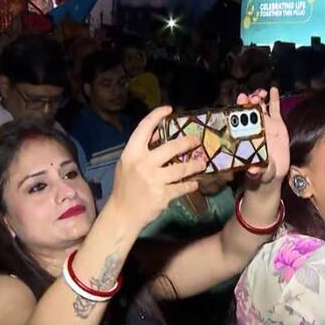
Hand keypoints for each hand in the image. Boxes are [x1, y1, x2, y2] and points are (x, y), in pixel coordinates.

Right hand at [108, 106, 205, 227]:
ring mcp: (154, 180)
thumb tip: (159, 135)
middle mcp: (143, 164)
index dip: (157, 115)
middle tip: (196, 141)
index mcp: (131, 153)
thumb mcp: (127, 164)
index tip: (169, 109)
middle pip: (171, 147)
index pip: (144, 128)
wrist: (122, 214)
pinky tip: (194, 183)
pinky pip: (183, 186)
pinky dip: (190, 184)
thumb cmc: (125, 187)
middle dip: (188, 142)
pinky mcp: (163, 195)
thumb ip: (142, 150)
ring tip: (201, 162)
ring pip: (182, 168)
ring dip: (195, 165)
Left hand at [241, 87, 288, 188]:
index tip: (240, 100)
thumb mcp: (259, 172)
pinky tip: (273, 89)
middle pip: (249, 110)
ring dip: (259, 97)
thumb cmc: (262, 172)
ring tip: (261, 92)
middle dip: (248, 101)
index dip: (239, 108)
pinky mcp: (278, 125)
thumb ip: (256, 171)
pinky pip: (275, 109)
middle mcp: (255, 128)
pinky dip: (274, 99)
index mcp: (247, 136)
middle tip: (250, 96)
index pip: (240, 119)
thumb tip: (253, 171)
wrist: (274, 174)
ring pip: (260, 107)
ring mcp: (267, 125)